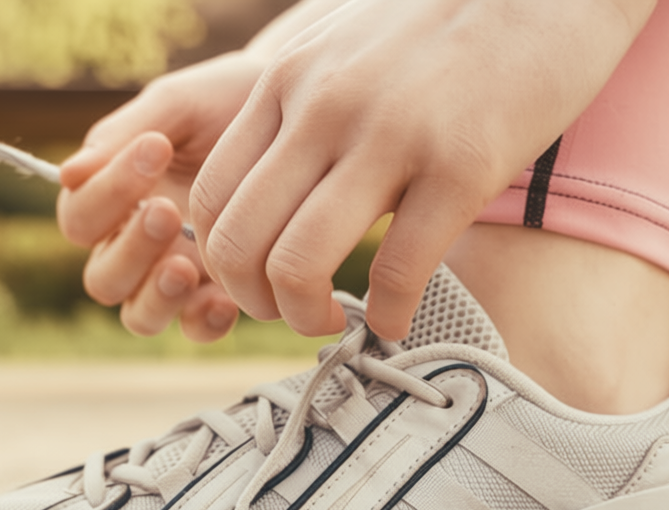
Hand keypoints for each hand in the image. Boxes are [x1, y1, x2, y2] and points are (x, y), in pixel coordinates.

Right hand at [57, 52, 266, 340]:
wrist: (299, 115)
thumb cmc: (223, 103)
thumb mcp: (177, 106)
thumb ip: (122, 135)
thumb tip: (67, 174)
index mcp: (111, 201)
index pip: (79, 219)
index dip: (106, 192)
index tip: (155, 149)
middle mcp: (135, 248)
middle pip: (103, 280)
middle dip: (129, 251)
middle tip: (166, 211)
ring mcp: (176, 276)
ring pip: (139, 316)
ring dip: (156, 296)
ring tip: (185, 266)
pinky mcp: (220, 295)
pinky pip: (195, 329)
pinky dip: (202, 322)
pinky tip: (223, 300)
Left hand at [190, 0, 655, 339]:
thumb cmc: (447, 26)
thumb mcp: (343, 49)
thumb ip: (300, 109)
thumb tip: (277, 191)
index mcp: (286, 82)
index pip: (208, 197)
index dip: (220, 262)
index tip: (258, 281)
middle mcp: (321, 108)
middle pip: (236, 242)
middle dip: (254, 303)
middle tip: (293, 313)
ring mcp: (389, 135)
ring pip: (298, 264)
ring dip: (306, 318)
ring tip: (336, 321)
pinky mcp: (460, 164)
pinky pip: (397, 271)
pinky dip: (388, 315)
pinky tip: (398, 317)